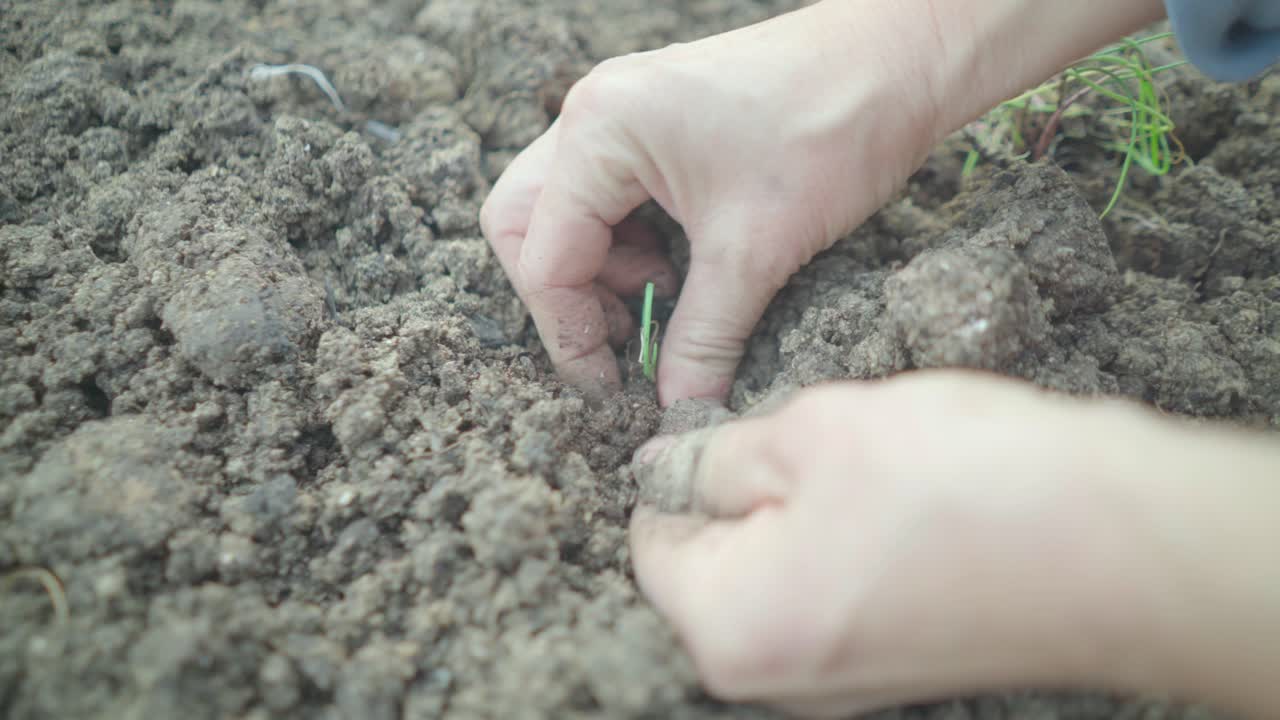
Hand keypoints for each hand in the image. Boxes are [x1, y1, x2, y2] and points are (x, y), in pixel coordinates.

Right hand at [480, 3, 942, 403]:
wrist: (898, 61)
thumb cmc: (829, 128)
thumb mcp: (755, 252)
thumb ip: (702, 337)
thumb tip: (676, 409)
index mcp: (599, 133)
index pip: (544, 257)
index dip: (572, 335)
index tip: (612, 388)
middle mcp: (592, 115)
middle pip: (527, 227)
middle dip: (569, 296)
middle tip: (627, 340)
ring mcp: (621, 114)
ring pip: (568, 214)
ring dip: (606, 272)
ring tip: (673, 301)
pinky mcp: (654, 124)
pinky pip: (611, 198)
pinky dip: (634, 246)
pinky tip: (687, 269)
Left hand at [630, 371, 1203, 716]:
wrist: (1125, 548)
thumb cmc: (963, 487)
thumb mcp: (808, 435)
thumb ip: (714, 458)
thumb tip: (663, 467)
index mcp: (732, 631)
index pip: (653, 543)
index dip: (679, 470)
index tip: (727, 426)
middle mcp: (776, 678)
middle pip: (716, 563)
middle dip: (749, 490)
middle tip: (816, 440)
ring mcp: (840, 680)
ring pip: (780, 569)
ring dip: (806, 508)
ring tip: (874, 467)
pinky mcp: (894, 661)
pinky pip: (835, 588)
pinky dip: (851, 538)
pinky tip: (906, 500)